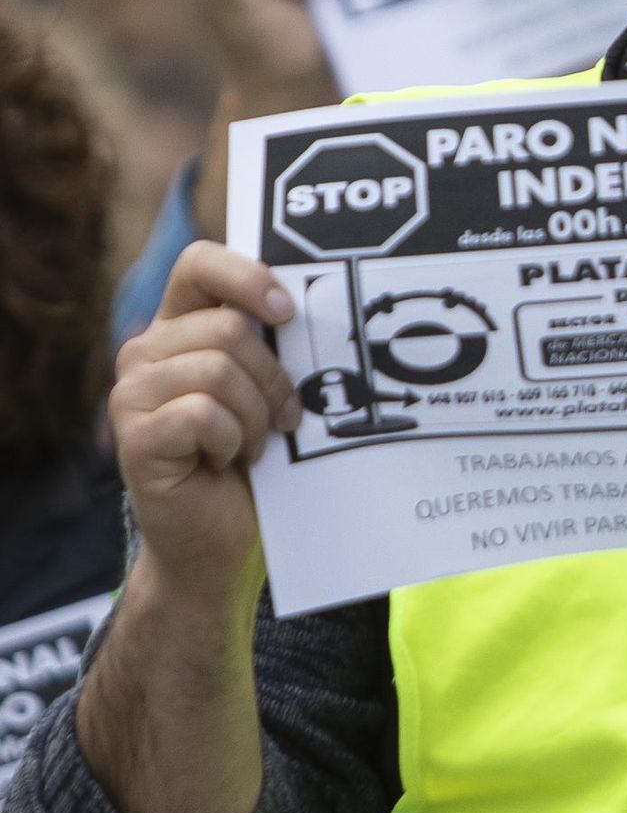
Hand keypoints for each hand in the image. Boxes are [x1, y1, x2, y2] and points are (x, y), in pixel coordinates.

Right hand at [109, 241, 300, 603]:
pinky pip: (203, 414)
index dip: (247, 277)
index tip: (288, 312)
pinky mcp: (136, 438)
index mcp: (178, 330)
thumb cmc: (253, 469)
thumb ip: (270, 347)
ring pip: (217, 370)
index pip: (199, 263)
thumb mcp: (267, 395)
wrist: (222, 549)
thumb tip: (309, 305)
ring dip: (254, 417)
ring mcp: (131, 395)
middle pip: (226, 327)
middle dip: (272, 379)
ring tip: (250, 447)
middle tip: (280, 421)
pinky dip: (231, 442)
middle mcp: (144, 354)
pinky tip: (223, 464)